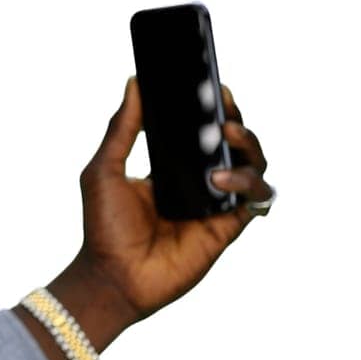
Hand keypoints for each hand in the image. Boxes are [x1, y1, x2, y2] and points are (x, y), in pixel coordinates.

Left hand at [76, 76, 273, 323]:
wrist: (111, 277)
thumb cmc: (103, 228)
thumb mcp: (104, 169)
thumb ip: (121, 128)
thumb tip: (134, 83)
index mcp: (172, 167)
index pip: (204, 131)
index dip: (215, 108)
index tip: (214, 86)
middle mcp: (199, 182)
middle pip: (236, 142)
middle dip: (236, 119)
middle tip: (223, 106)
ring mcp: (216, 204)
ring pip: (256, 165)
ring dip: (249, 146)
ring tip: (226, 138)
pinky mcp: (227, 226)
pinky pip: (257, 198)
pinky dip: (249, 182)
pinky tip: (220, 179)